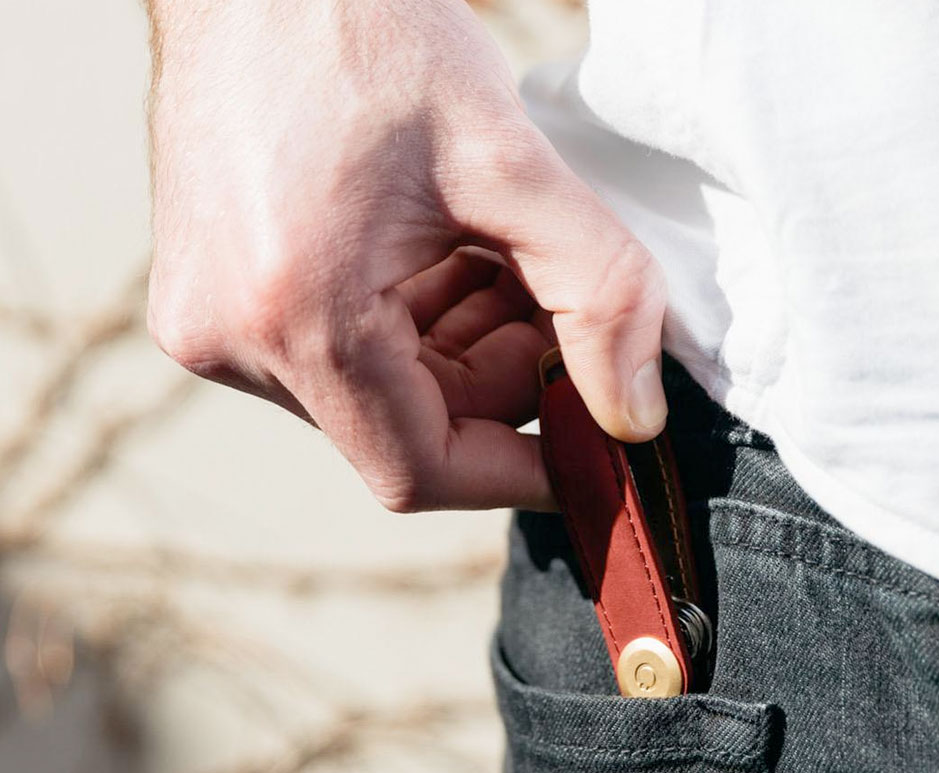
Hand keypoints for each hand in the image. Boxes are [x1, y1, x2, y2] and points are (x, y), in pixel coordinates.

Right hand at [145, 0, 668, 511]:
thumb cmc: (365, 31)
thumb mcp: (511, 161)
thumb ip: (599, 295)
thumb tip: (634, 416)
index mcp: (295, 315)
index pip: (421, 469)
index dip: (522, 471)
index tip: (590, 451)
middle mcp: (230, 339)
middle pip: (409, 428)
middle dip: (505, 380)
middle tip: (558, 301)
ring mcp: (211, 320)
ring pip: (381, 392)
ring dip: (464, 345)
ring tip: (504, 253)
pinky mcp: (214, 296)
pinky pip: (338, 352)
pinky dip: (414, 321)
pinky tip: (452, 251)